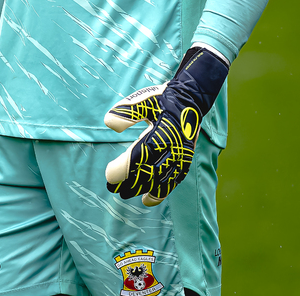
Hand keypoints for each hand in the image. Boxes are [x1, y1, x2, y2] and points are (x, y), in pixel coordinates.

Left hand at [104, 46, 228, 205]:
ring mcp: (181, 155)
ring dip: (142, 189)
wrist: (191, 99)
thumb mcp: (145, 100)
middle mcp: (174, 146)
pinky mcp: (185, 160)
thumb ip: (127, 111)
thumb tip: (109, 122)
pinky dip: (161, 192)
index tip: (109, 174)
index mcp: (163, 131)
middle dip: (130, 182)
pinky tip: (148, 200)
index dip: (125, 167)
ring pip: (161, 179)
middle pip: (150, 171)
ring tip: (125, 194)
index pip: (141, 154)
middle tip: (111, 188)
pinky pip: (174, 181)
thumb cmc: (163, 99)